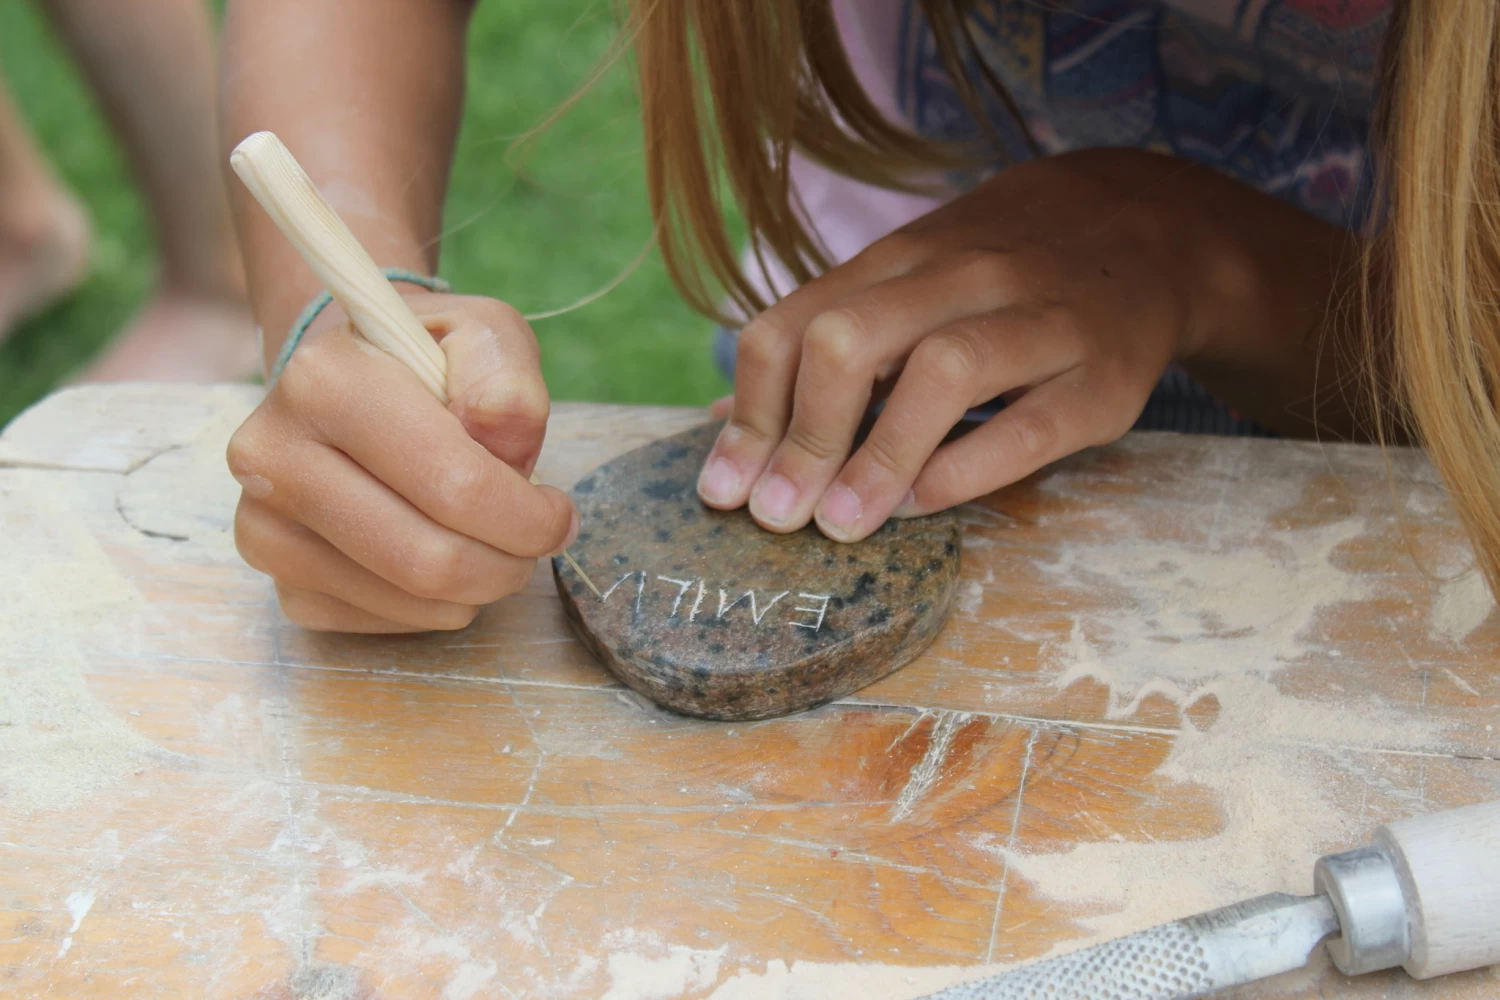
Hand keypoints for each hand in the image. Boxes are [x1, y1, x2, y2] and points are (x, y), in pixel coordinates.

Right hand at [227, 292, 576, 632]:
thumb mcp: (480, 334)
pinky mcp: (274, 577)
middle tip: (533, 543)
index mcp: (325, 381)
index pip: (455, 485)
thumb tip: (500, 435)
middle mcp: (273, 454)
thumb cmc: (423, 359)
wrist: (345, 384)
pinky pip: (380, 622)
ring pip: (409, 601)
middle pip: (429, 560)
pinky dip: (431, 605)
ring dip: (476, 587)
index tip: (557, 513)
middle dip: (508, 564)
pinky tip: (433, 551)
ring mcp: (263, 522)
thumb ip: (506, 375)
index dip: (529, 517)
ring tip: (488, 541)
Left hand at [698, 149, 1231, 540]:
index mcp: (898, 262)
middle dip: (804, 435)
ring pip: (943, 371)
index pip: (794, 325)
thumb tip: (721, 425)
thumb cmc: (997, 278)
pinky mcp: (1100, 377)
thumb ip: (821, 346)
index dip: (750, 413)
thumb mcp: (907, 286)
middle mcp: (959, 279)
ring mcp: (1036, 322)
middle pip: (852, 340)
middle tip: (777, 515)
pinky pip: (1029, 424)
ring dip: (878, 456)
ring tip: (838, 524)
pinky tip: (922, 505)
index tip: (725, 490)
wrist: (1145, 235)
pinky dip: (966, 468)